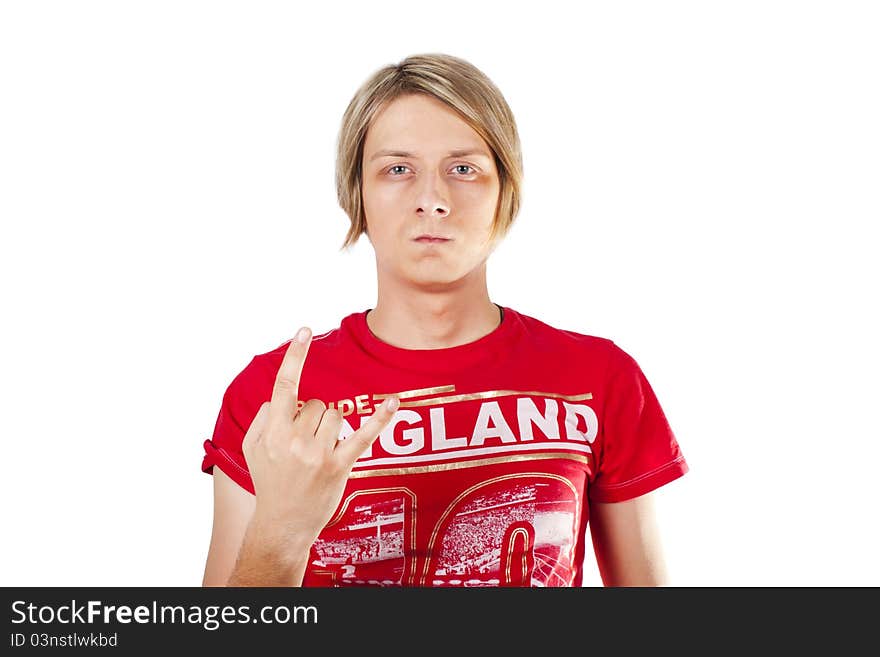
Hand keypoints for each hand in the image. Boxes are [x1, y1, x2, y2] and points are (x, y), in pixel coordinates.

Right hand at [241, 326, 398, 547]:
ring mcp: (319, 454)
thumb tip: (284, 398)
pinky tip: (394, 401)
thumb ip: (264, 418)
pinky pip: (364, 435)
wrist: (282, 525)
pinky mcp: (340, 466)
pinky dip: (380, 417)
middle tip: (304, 446)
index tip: (304, 330)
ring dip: (330, 428)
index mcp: (274, 433)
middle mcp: (296, 440)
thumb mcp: (252, 449)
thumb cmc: (269, 483)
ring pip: (336, 416)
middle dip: (313, 418)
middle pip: (317, 403)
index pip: (285, 386)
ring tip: (318, 454)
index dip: (295, 356)